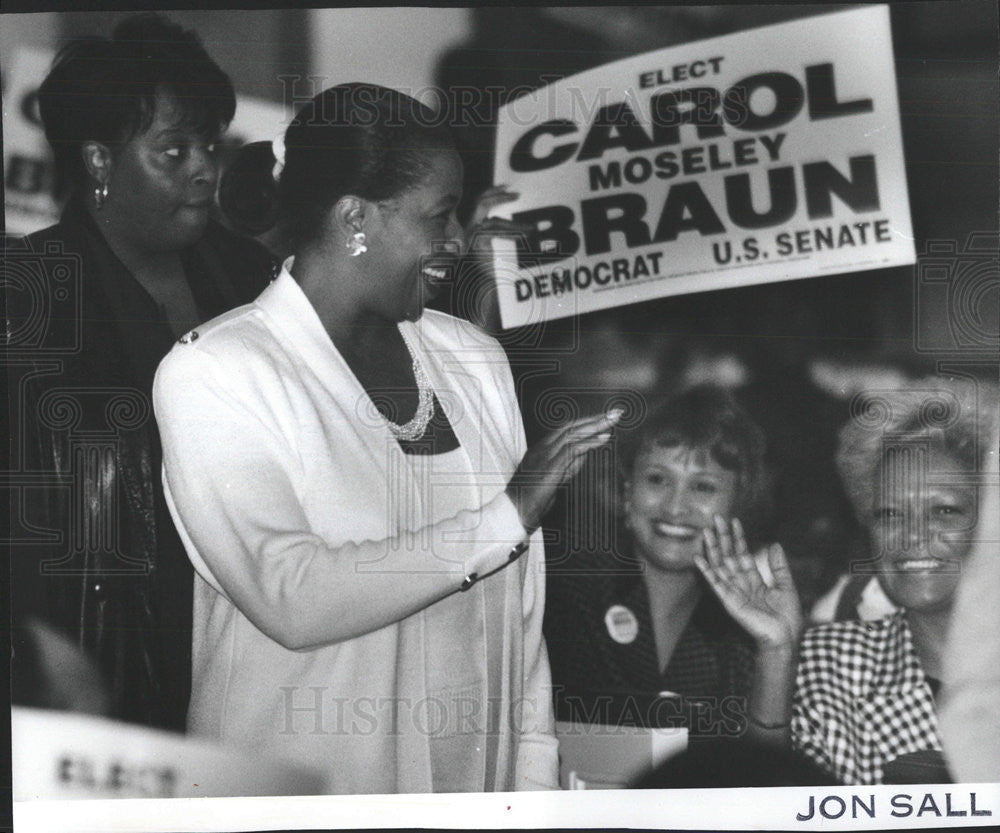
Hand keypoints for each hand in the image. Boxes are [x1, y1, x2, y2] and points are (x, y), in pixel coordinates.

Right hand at [459, 187, 532, 331]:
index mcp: (469, 225)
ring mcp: (469, 237)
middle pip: (480, 203)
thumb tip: (515, 216)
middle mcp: (466, 229)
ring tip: (531, 229)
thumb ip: (500, 229)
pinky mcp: (476, 245)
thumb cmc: (491, 269)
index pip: (479, 202)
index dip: (493, 192)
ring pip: (493, 222)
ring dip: (514, 225)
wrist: (484, 289)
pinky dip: (511, 234)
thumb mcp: (496, 244)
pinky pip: (495, 234)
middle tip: (516, 194)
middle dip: (498, 196)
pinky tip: (524, 236)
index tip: (508, 188)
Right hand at [507, 409, 622, 532]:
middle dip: (595, 419)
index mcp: (542, 449)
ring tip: (613, 421)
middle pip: (572, 427)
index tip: (605, 418)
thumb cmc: (532, 498)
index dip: (587, 422)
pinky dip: (589, 443)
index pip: (567, 429)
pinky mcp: (550, 466)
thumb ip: (569, 465)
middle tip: (616, 412)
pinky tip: (603, 439)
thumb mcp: (555, 478)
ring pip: (573, 434)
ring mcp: (545, 455)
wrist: (515, 511)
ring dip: (595, 426)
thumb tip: (586, 453)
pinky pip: (572, 449)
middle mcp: (543, 448)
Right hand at [696, 516, 802, 650]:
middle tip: (716, 517)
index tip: (734, 521)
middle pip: (728, 555)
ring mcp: (733, 591)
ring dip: (712, 548)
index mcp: (754, 579)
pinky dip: (706, 571)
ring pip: (719, 565)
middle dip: (722, 536)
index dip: (738, 537)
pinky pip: (715, 583)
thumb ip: (779, 566)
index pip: (742, 553)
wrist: (785, 638)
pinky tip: (698, 558)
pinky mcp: (728, 601)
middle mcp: (741, 582)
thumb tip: (775, 544)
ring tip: (706, 531)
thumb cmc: (787, 617)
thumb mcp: (787, 586)